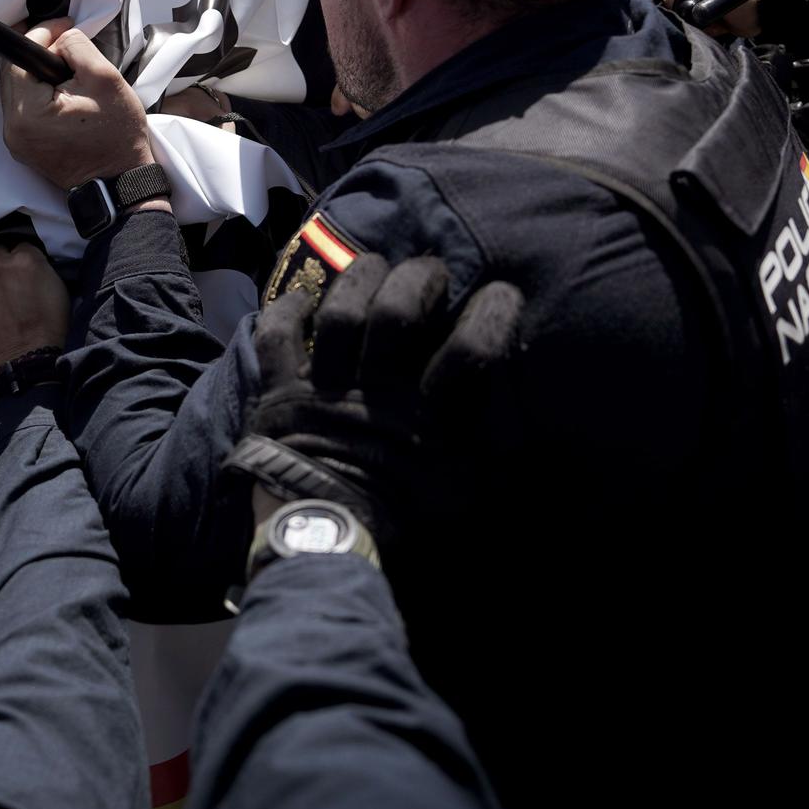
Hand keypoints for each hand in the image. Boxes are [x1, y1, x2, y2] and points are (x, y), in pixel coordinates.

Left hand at [0, 19, 156, 190]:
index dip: (41, 35)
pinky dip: (39, 94)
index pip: (19, 58)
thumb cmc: (117, 136)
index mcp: (27, 114)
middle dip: (39, 52)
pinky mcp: (24, 147)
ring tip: (68, 69)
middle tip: (66, 43)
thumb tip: (59, 38)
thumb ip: (76, 47)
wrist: (121, 180)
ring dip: (38, 74)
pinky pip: (23, 109)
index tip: (63, 27)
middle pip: (13, 73)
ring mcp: (16, 141)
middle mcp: (13, 129)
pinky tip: (62, 91)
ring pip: (17, 90)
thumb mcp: (105, 78)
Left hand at [223, 252, 523, 538]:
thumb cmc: (405, 522)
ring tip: (376, 266)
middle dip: (419, 279)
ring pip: (339, 310)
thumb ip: (501, 451)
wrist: (325, 543)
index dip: (494, 311)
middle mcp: (379, 391)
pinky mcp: (280, 392)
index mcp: (432, 417)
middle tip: (432, 272)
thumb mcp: (470, 495)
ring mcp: (324, 388)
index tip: (503, 292)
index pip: (472, 349)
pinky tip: (301, 299)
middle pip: (397, 312)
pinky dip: (285, 310)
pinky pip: (275, 335)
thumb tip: (534, 418)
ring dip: (360, 278)